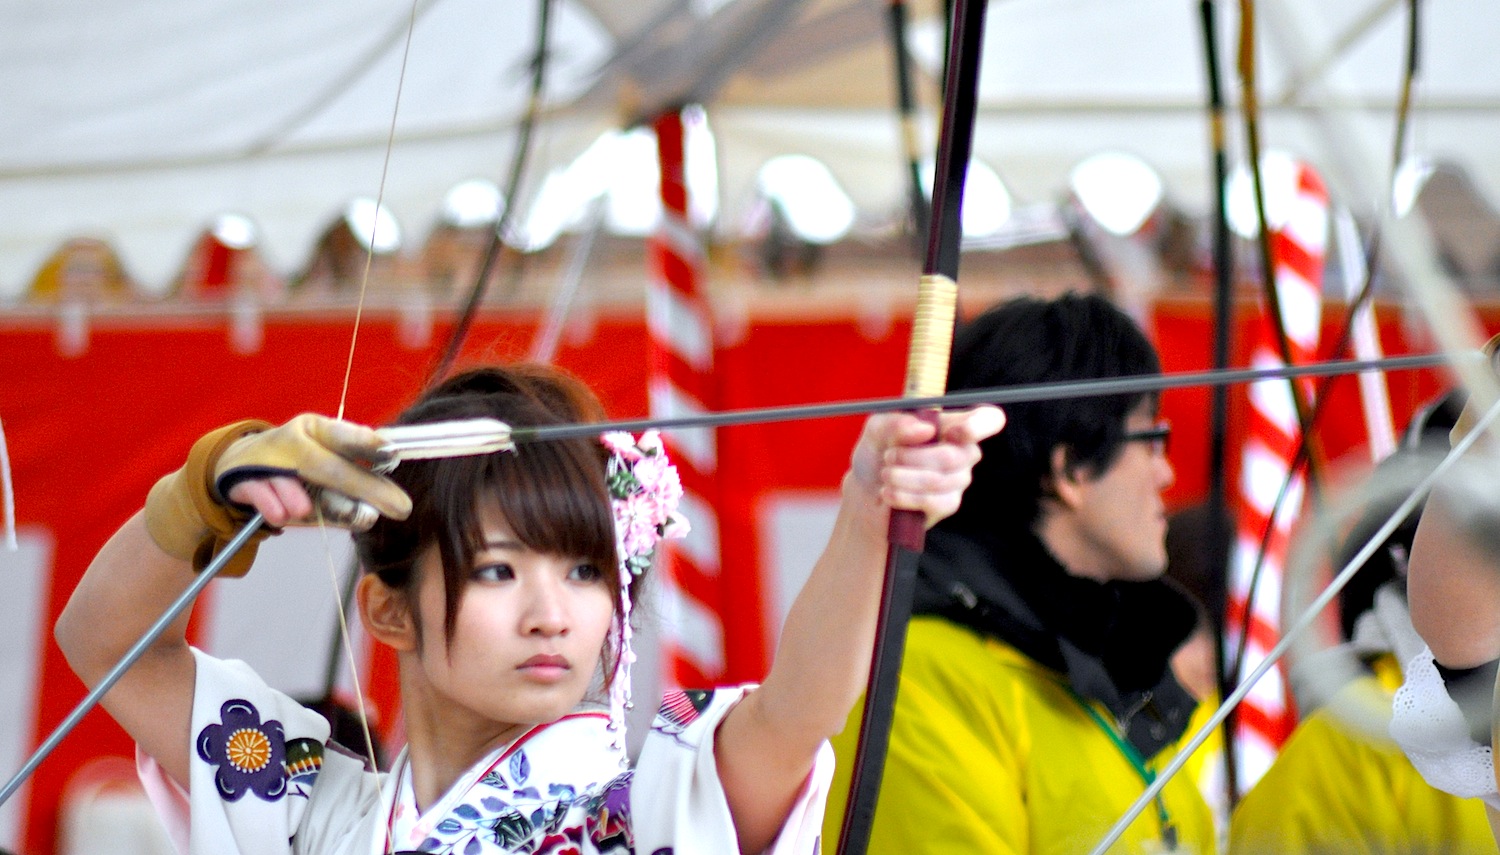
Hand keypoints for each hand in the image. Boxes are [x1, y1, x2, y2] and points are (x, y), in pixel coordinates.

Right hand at [216, 414, 410, 528]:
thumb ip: (353, 477)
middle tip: (400, 508)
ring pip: (296, 482)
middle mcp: (295, 439)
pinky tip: (282, 515)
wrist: (235, 467)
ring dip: (315, 501)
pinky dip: (276, 507)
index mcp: (317, 429)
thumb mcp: (322, 464)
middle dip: (365, 488)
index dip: (369, 445)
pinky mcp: (244, 479)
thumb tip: (389, 496)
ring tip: (329, 514)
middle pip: (331, 467)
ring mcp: (269, 458)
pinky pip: (265, 496)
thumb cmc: (293, 467)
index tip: (393, 456)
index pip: (346, 436)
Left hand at [846, 405, 1003, 529]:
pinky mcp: (947, 505)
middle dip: (914, 456)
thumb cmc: (876, 454)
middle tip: (889, 456)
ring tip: (884, 475)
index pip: (988, 420)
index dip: (979, 425)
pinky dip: (904, 496)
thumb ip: (896, 423)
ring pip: (941, 479)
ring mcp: (958, 479)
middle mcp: (962, 451)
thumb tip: (926, 430)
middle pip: (958, 454)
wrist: (863, 493)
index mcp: (952, 424)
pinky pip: (934, 501)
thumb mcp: (877, 430)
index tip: (951, 432)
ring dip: (903, 476)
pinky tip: (888, 493)